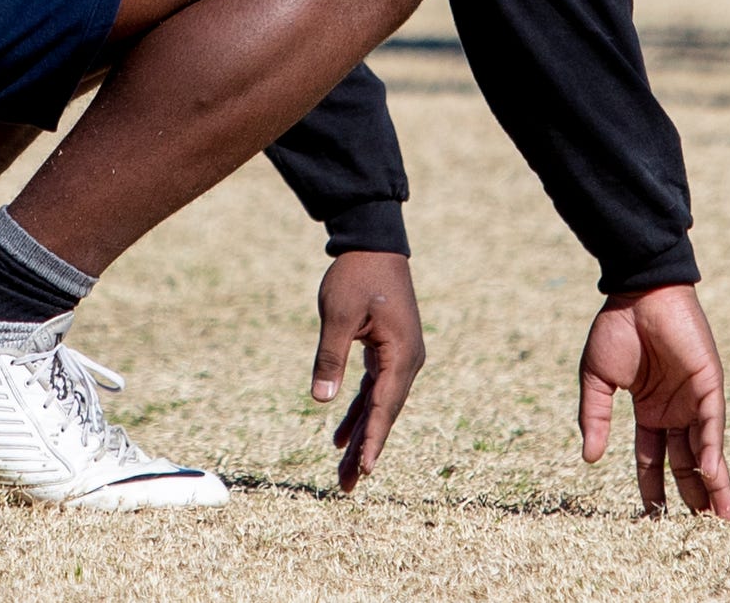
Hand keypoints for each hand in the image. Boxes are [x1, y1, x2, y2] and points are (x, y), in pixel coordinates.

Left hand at [310, 249, 422, 491]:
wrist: (373, 244)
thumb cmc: (356, 275)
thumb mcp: (337, 315)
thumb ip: (330, 357)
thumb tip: (322, 399)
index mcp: (401, 353)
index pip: (385, 406)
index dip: (373, 439)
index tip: (364, 470)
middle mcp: (407, 360)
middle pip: (385, 413)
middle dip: (366, 449)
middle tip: (347, 486)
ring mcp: (400, 356)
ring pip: (380, 406)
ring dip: (362, 436)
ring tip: (344, 471)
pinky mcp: (388, 351)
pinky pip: (375, 390)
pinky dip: (360, 413)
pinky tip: (341, 436)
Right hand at [576, 284, 729, 519]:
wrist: (637, 291)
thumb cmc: (616, 328)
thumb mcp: (596, 381)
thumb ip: (594, 419)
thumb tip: (590, 460)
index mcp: (650, 410)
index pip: (654, 460)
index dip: (655, 490)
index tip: (654, 521)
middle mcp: (676, 409)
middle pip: (687, 462)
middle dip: (695, 496)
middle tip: (704, 532)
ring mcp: (694, 397)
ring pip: (706, 450)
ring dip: (713, 483)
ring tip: (722, 518)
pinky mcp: (708, 382)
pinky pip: (712, 422)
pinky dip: (712, 449)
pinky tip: (711, 475)